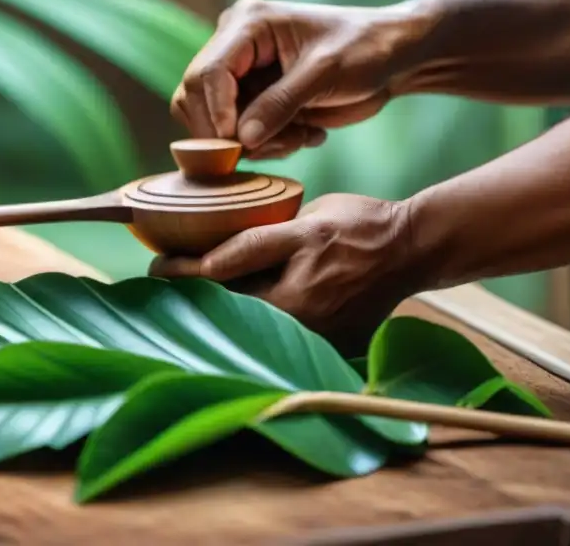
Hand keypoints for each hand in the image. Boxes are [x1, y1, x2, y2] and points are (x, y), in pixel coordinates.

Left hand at [149, 194, 419, 349]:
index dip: (182, 275)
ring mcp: (318, 343)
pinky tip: (241, 304)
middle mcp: (301, 333)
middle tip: (166, 282)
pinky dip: (258, 320)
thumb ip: (254, 245)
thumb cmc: (359, 228)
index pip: (220, 289)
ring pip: (255, 328)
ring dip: (224, 311)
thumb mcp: (304, 226)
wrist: (413, 248)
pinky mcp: (331, 344)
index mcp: (292, 303)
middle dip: (196, 299)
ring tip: (194, 294)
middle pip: (233, 317)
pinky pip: (283, 334)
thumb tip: (207, 262)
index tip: (156, 266)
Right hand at [171, 0, 433, 158]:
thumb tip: (241, 139)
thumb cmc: (365, 50)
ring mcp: (241, 72)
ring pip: (213, 122)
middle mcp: (234, 44)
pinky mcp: (253, 96)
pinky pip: (237, 133)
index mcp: (247, 24)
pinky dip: (267, 144)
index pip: (205, 74)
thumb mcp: (325, 74)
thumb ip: (280, 104)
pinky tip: (306, 132)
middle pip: (195, 99)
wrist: (392, 56)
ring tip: (300, 136)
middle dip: (231, 133)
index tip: (240, 145)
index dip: (216, 114)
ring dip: (253, 142)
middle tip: (280, 144)